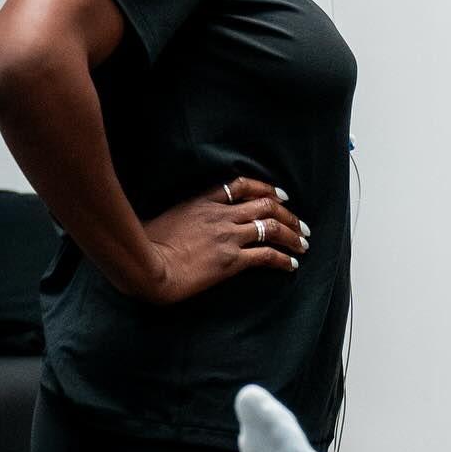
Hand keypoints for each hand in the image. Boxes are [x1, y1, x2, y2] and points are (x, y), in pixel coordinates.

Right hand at [135, 177, 310, 304]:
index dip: (266, 188)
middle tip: (302, 226)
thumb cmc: (147, 244)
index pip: (242, 185)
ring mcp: (228, 236)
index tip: (281, 195)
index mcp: (204, 202)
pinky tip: (292, 264)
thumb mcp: (166, 217)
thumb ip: (184, 214)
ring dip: (293, 236)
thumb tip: (188, 221)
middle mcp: (221, 215)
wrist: (148, 266)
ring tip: (303, 244)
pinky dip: (283, 259)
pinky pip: (266, 255)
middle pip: (266, 205)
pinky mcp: (232, 260)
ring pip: (272, 228)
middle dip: (289, 215)